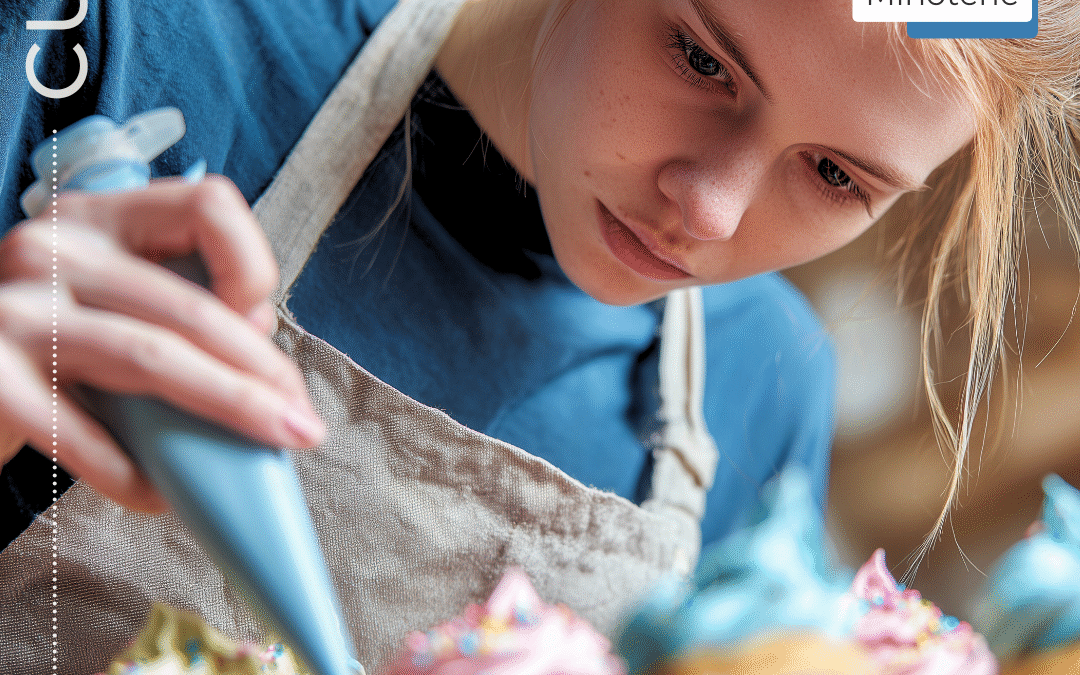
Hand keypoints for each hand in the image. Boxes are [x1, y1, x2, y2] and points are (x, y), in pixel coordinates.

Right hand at [0, 177, 324, 511]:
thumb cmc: (45, 341)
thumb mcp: (104, 296)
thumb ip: (175, 301)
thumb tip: (257, 336)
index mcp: (99, 218)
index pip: (208, 205)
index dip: (253, 263)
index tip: (261, 322)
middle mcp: (54, 249)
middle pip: (191, 307)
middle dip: (263, 371)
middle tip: (304, 421)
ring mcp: (16, 311)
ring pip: (153, 358)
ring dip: (231, 407)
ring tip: (278, 442)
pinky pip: (83, 434)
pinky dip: (135, 473)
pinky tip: (166, 495)